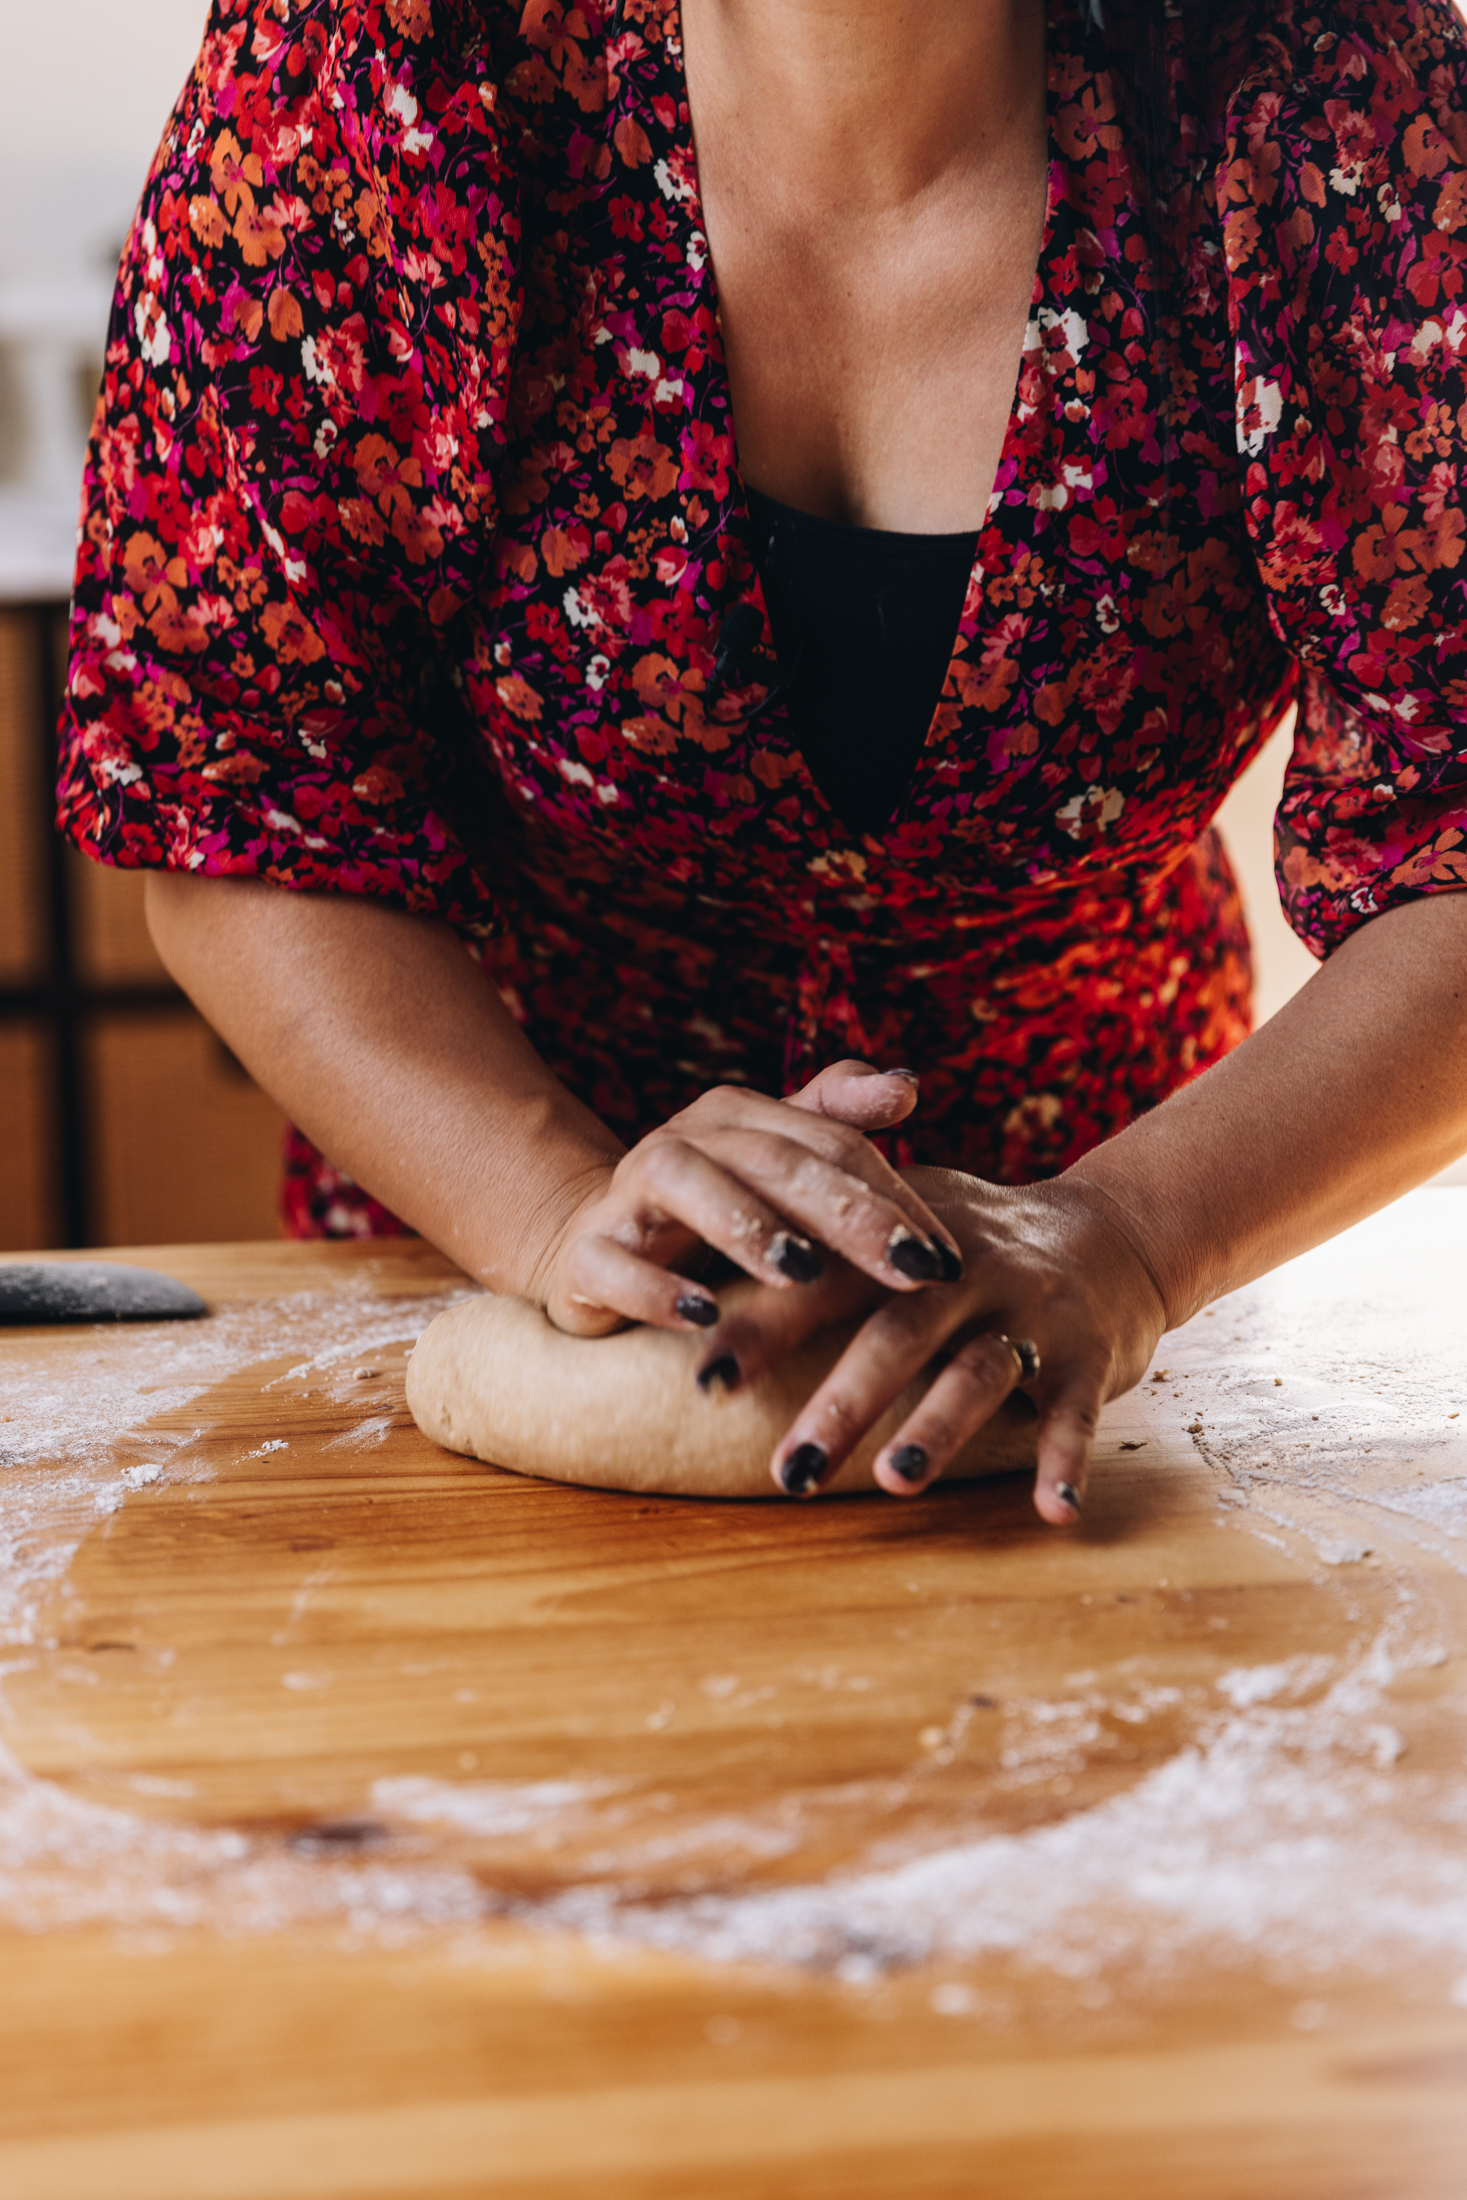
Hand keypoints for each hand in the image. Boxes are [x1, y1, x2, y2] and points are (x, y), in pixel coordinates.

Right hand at [530, 1061, 965, 1337]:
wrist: (592, 1249)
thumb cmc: (711, 1212)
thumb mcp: (778, 1168)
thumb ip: (839, 1122)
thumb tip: (910, 1086)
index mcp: (740, 1116)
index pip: (833, 1146)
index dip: (893, 1196)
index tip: (945, 1257)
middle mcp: (686, 1140)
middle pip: (776, 1163)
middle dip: (847, 1215)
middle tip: (909, 1267)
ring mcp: (631, 1193)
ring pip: (690, 1188)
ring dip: (748, 1227)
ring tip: (804, 1272)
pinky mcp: (588, 1254)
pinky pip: (616, 1265)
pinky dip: (657, 1291)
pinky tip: (704, 1317)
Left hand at [703, 1169, 1167, 1524]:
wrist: (1113, 1233)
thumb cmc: (969, 1244)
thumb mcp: (898, 1220)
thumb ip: (813, 1248)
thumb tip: (690, 1286)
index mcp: (899, 1240)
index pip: (822, 1279)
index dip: (764, 1327)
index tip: (703, 1382)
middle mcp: (964, 1270)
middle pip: (896, 1333)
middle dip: (843, 1403)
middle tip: (789, 1471)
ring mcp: (1029, 1312)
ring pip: (978, 1371)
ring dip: (938, 1429)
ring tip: (894, 1483)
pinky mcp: (1087, 1356)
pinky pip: (1074, 1410)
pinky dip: (1066, 1458)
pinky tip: (1052, 1512)